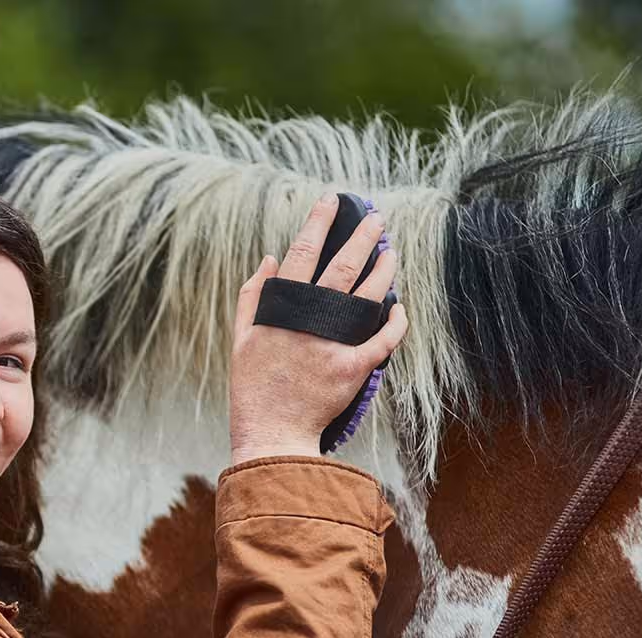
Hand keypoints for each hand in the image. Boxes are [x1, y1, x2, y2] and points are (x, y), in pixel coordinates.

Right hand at [226, 193, 408, 464]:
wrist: (270, 431)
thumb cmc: (252, 385)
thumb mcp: (241, 336)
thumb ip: (253, 295)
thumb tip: (269, 258)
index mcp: (282, 308)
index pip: (303, 252)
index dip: (318, 223)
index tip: (331, 201)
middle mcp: (310, 320)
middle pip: (342, 265)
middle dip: (362, 236)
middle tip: (378, 217)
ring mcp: (333, 342)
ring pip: (367, 295)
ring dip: (383, 270)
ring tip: (391, 252)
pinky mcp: (352, 367)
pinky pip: (383, 340)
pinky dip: (395, 323)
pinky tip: (400, 307)